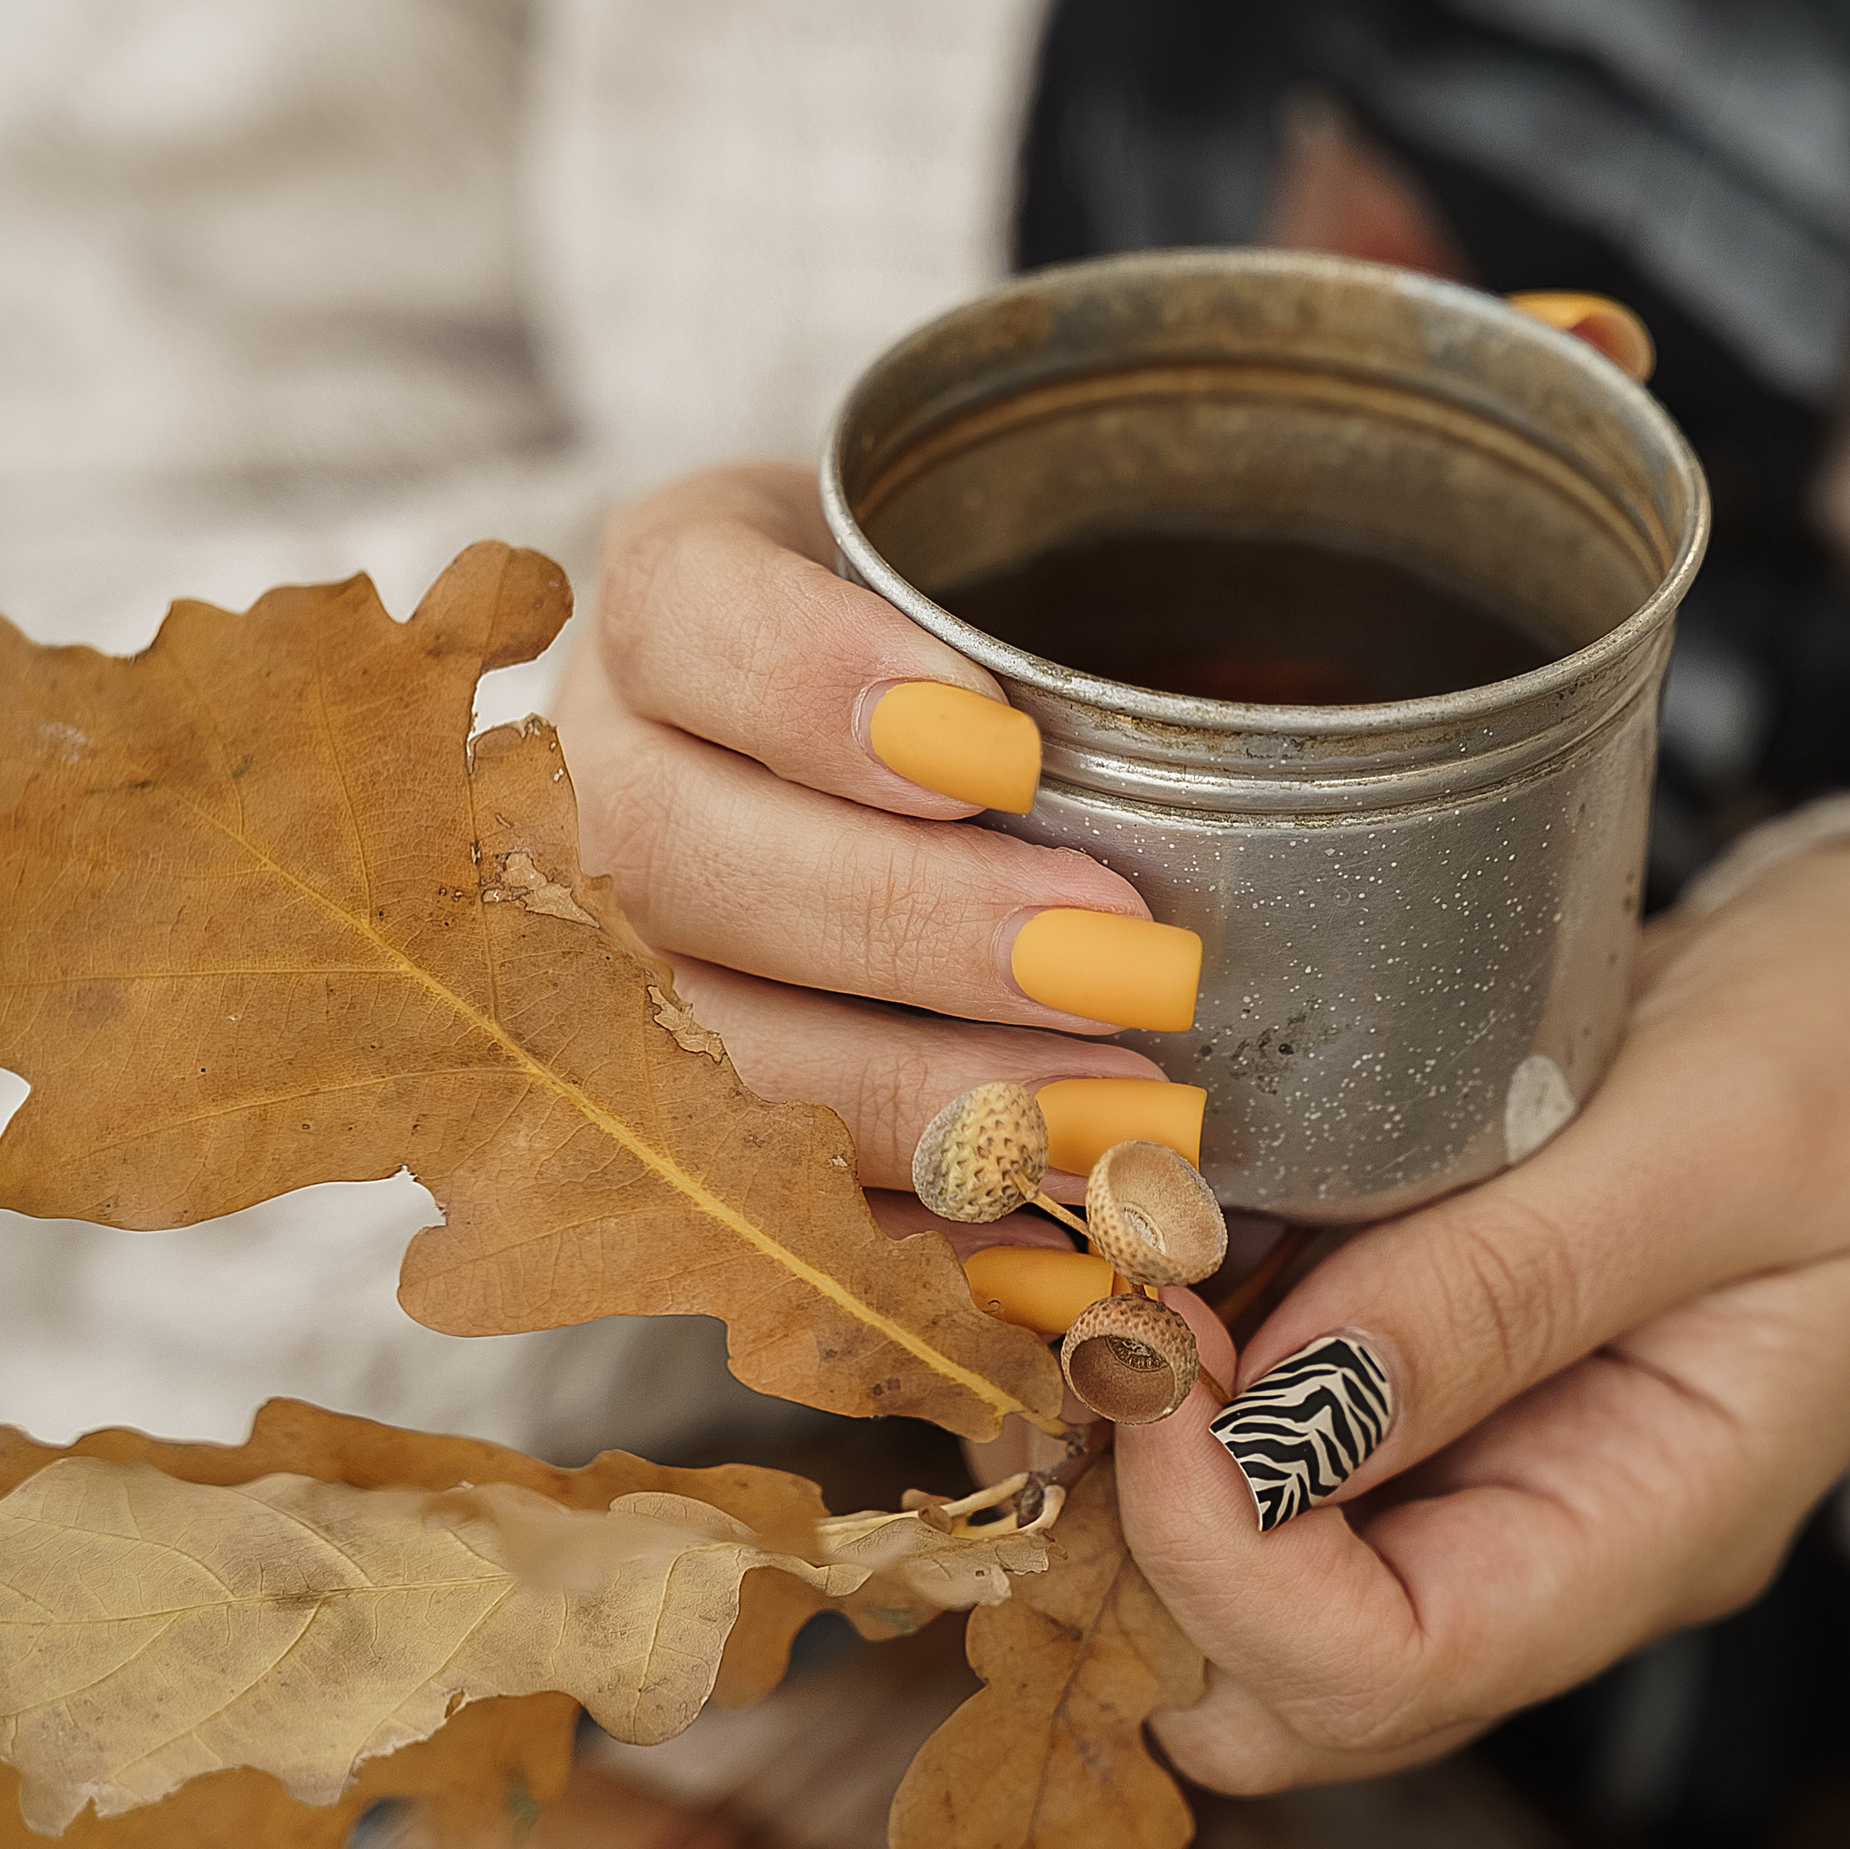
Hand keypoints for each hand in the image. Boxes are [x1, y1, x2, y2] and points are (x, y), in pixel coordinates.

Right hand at [557, 464, 1199, 1184]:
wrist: (937, 766)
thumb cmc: (1005, 643)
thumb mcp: (1027, 586)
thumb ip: (1086, 614)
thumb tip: (1251, 698)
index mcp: (671, 594)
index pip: (675, 612)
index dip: (810, 683)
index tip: (1004, 750)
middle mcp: (598, 768)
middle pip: (666, 850)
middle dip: (902, 920)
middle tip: (1118, 961)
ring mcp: (602, 948)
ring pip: (685, 1037)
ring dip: (911, 1097)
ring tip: (1112, 1120)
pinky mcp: (666, 1109)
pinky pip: (741, 1192)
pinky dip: (903, 1235)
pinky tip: (1047, 1262)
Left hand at [1117, 835, 1849, 1790]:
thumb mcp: (1721, 1135)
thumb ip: (1508, 1279)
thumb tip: (1269, 1405)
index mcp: (1659, 1529)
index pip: (1383, 1673)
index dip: (1217, 1560)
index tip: (1142, 1359)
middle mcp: (1559, 1547)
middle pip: (1283, 1687)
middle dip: (1143, 1550)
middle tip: (1096, 1330)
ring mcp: (1498, 1479)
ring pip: (1246, 1596)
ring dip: (1141, 1474)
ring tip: (1107, 1284)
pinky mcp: (1443, 1391)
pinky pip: (1264, 1461)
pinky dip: (1176, 1392)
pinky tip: (1152, 1260)